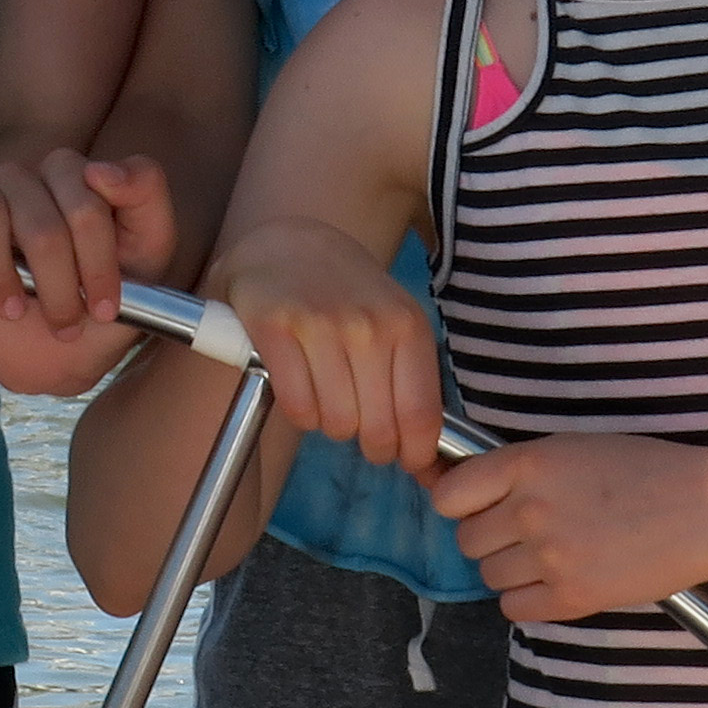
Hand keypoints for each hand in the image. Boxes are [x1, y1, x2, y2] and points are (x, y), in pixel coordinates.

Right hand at [0, 153, 168, 394]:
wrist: (61, 353)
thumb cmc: (104, 297)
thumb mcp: (149, 254)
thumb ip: (146, 198)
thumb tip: (101, 169)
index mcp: (76, 179)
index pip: (84, 196)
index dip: (98, 257)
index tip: (105, 307)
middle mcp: (26, 180)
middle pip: (37, 215)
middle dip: (57, 282)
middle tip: (65, 324)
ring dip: (1, 271)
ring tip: (15, 309)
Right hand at [213, 218, 437, 472]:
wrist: (286, 242)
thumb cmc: (347, 293)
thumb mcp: (395, 321)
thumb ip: (414, 383)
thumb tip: (431, 465)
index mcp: (408, 325)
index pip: (421, 416)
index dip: (414, 453)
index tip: (406, 459)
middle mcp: (369, 325)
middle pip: (378, 430)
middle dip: (371, 444)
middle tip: (361, 426)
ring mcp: (321, 325)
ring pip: (337, 424)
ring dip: (331, 425)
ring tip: (328, 395)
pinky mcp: (275, 329)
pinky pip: (298, 408)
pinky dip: (301, 413)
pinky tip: (301, 389)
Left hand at [428, 430, 707, 624]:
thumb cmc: (646, 471)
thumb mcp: (573, 448)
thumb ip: (520, 468)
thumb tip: (464, 490)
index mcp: (529, 464)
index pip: (449, 495)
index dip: (459, 503)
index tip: (476, 507)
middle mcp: (532, 509)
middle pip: (467, 541)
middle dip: (489, 538)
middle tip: (525, 533)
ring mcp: (551, 556)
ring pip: (488, 576)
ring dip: (509, 570)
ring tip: (550, 556)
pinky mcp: (574, 596)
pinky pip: (514, 609)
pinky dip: (527, 600)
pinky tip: (556, 582)